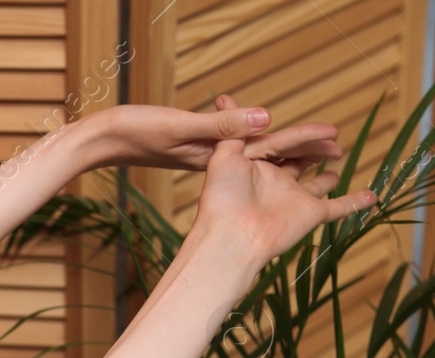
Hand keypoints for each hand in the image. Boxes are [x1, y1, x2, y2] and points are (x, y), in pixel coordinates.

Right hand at [86, 95, 345, 172]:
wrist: (99, 142)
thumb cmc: (134, 133)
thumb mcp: (179, 127)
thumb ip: (223, 126)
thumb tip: (267, 119)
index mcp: (217, 158)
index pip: (269, 148)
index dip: (302, 144)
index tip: (334, 141)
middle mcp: (215, 161)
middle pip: (266, 153)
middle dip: (300, 150)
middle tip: (335, 145)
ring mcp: (204, 158)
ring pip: (250, 153)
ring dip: (277, 146)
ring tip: (308, 144)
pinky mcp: (191, 151)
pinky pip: (228, 148)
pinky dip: (245, 138)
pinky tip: (253, 133)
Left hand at [187, 105, 377, 267]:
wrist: (232, 236)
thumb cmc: (222, 198)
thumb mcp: (223, 156)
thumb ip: (231, 131)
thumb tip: (226, 98)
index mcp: (254, 167)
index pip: (283, 142)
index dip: (305, 133)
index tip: (328, 128)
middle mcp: (274, 182)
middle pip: (300, 159)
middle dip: (316, 148)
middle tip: (334, 139)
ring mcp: (292, 199)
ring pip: (316, 185)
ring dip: (327, 177)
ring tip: (336, 162)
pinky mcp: (308, 215)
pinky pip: (337, 208)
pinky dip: (354, 203)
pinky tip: (371, 197)